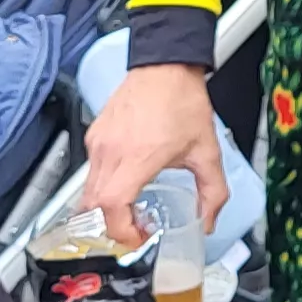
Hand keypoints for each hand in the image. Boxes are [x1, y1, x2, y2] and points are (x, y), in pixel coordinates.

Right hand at [79, 63, 229, 241]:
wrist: (165, 64)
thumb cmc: (181, 100)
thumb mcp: (207, 151)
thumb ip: (212, 192)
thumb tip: (207, 220)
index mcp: (137, 157)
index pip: (111, 207)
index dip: (121, 231)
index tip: (138, 237)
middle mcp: (111, 151)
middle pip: (93, 206)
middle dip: (112, 227)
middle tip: (135, 231)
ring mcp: (98, 143)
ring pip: (88, 191)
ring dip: (106, 209)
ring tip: (132, 210)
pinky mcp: (94, 135)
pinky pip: (90, 171)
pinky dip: (103, 187)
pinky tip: (126, 184)